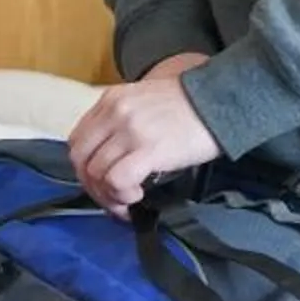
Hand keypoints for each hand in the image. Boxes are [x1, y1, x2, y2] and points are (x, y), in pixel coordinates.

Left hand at [68, 59, 221, 212]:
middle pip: (81, 159)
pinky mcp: (148, 148)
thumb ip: (121, 125)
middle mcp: (114, 112)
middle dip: (92, 186)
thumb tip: (110, 162)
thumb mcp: (144, 103)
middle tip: (111, 199)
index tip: (100, 182)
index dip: (84, 167)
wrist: (221, 101)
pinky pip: (117, 180)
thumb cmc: (188, 107)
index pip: (78, 140)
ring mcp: (129, 130)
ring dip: (108, 195)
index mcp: (110, 100)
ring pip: (96, 173)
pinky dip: (121, 194)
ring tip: (128, 199)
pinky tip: (137, 195)